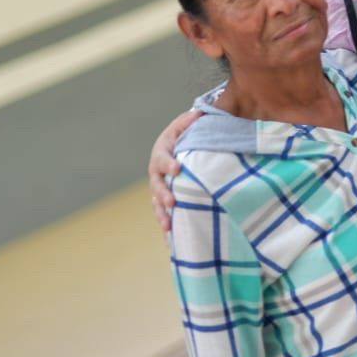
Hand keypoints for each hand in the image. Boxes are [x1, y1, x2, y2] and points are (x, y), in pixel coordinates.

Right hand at [149, 111, 199, 232]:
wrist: (178, 146)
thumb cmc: (184, 134)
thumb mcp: (186, 124)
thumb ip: (191, 121)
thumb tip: (199, 114)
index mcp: (161, 153)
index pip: (163, 158)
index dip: (169, 164)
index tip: (178, 168)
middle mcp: (157, 173)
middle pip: (157, 185)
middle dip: (163, 194)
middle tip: (172, 202)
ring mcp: (160, 188)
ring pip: (157, 203)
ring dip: (162, 214)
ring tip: (168, 226)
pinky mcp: (166, 200)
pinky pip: (165, 214)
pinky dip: (168, 226)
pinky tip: (171, 242)